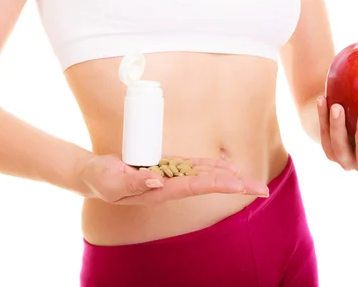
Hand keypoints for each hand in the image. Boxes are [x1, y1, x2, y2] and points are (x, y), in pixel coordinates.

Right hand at [79, 154, 269, 204]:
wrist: (95, 175)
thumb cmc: (101, 180)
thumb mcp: (111, 182)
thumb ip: (133, 183)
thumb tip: (157, 181)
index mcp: (160, 191)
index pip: (195, 187)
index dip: (219, 184)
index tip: (240, 186)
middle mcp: (170, 185)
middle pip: (208, 183)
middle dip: (235, 186)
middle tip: (262, 190)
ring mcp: (170, 175)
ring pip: (204, 173)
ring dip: (228, 176)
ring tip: (252, 180)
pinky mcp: (167, 166)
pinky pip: (193, 165)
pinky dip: (211, 165)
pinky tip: (228, 166)